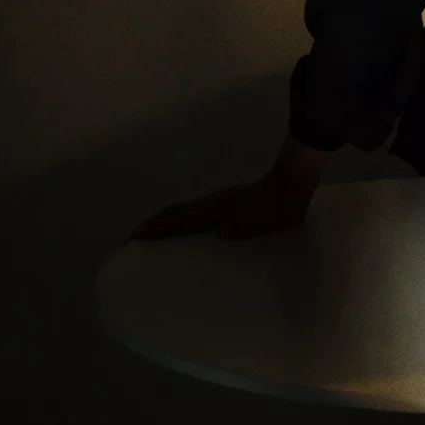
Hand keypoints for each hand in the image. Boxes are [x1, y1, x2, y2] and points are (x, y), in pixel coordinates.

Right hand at [133, 152, 320, 240]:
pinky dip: (180, 220)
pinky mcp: (226, 205)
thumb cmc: (278, 205)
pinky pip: (195, 213)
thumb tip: (221, 233)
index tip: (135, 240)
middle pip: (174, 213)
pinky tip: (182, 232)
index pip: (179, 219)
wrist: (291, 182)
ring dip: (164, 222)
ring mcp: (218, 203)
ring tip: (150, 237)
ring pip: (182, 212)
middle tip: (133, 241)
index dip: (156, 229)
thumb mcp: (266, 220)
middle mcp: (212, 205)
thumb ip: (246, 225)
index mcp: (216, 209)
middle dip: (152, 226)